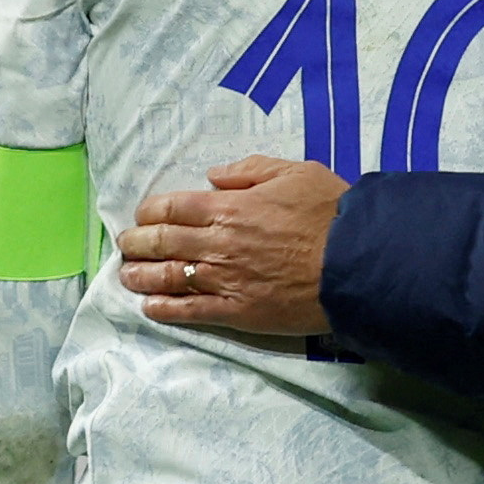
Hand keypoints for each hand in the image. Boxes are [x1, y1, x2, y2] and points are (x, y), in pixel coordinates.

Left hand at [118, 154, 349, 334]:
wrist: (357, 262)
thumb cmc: (331, 212)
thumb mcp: (296, 172)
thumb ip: (250, 171)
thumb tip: (214, 177)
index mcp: (229, 207)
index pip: (173, 207)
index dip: (151, 211)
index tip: (144, 215)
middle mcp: (217, 244)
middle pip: (162, 242)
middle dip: (137, 242)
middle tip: (126, 244)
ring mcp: (225, 281)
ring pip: (168, 278)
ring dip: (141, 276)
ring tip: (126, 275)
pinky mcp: (237, 312)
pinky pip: (191, 312)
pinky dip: (165, 309)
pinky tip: (150, 307)